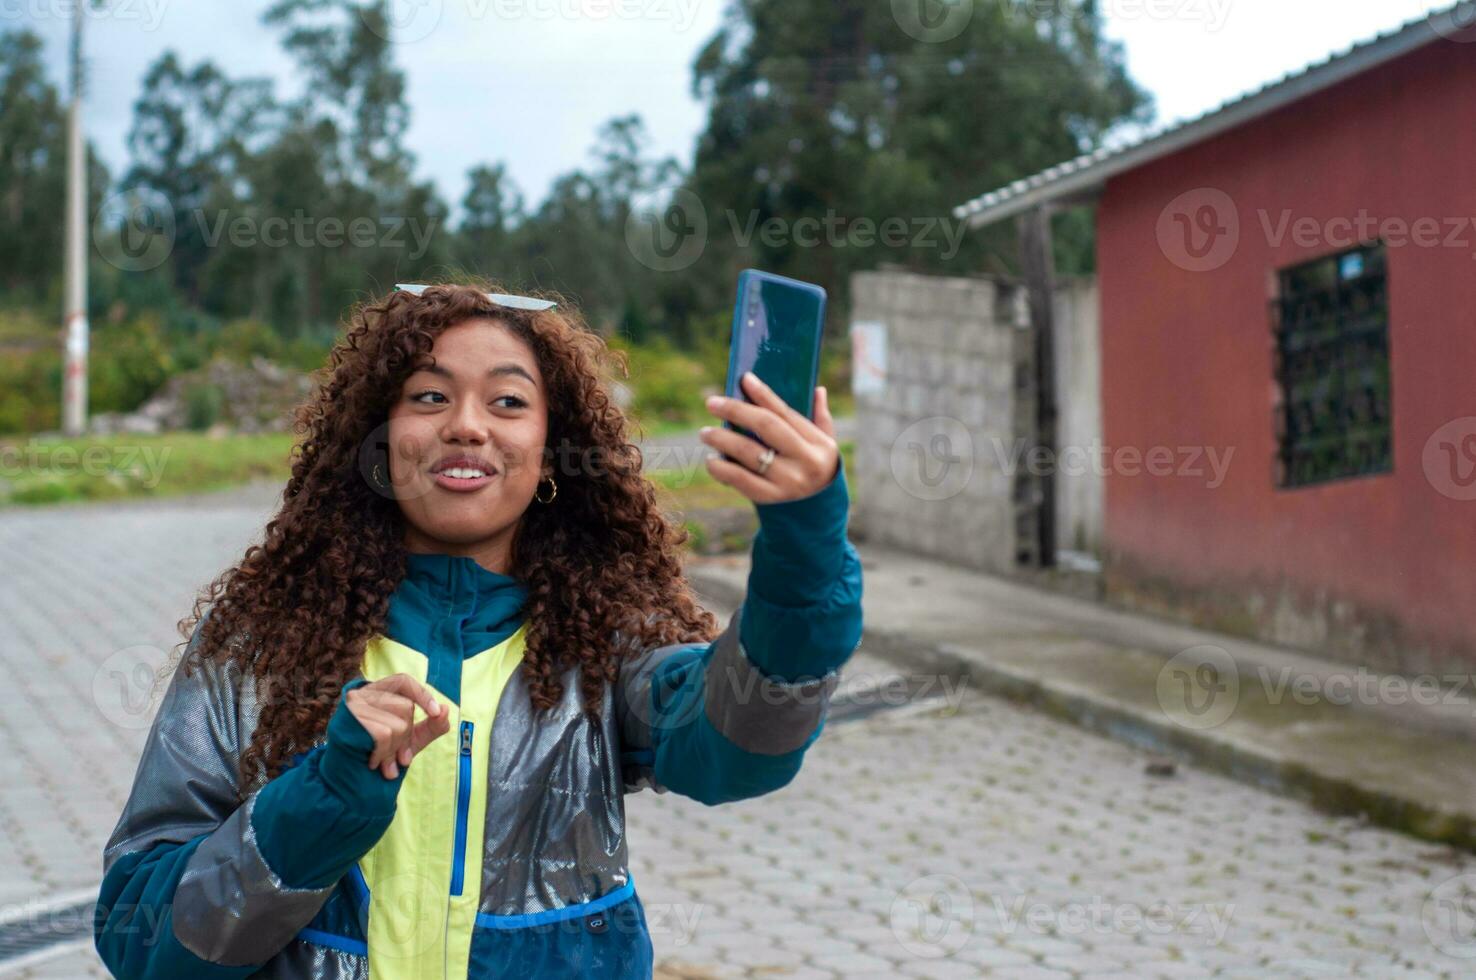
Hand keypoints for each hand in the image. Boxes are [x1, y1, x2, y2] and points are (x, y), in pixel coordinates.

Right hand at [344, 673, 449, 778]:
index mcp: (377, 693)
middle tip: (400, 759)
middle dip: (406, 738)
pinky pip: (383, 734)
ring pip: (396, 724)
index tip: (436, 712)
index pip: (403, 681)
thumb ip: (432, 726)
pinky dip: (384, 753)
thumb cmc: (379, 756)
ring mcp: (353, 706)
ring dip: (394, 750)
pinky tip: (374, 762)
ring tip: (385, 765)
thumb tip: (445, 710)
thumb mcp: (411, 741)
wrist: (347, 781)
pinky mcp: (348, 721)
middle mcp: (362, 694)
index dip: (422, 694)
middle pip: (405, 707)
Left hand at [700, 371, 839, 503]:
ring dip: (722, 440)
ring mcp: (787, 482)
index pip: (785, 412)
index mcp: (817, 443)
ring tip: (705, 433)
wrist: (816, 509)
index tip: (744, 379)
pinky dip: (722, 469)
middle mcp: (804, 461)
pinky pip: (740, 481)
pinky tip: (711, 461)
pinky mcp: (770, 498)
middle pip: (766, 427)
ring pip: (749, 453)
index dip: (763, 394)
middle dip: (736, 410)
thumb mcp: (826, 442)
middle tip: (711, 403)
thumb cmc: (814, 464)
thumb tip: (818, 389)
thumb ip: (821, 416)